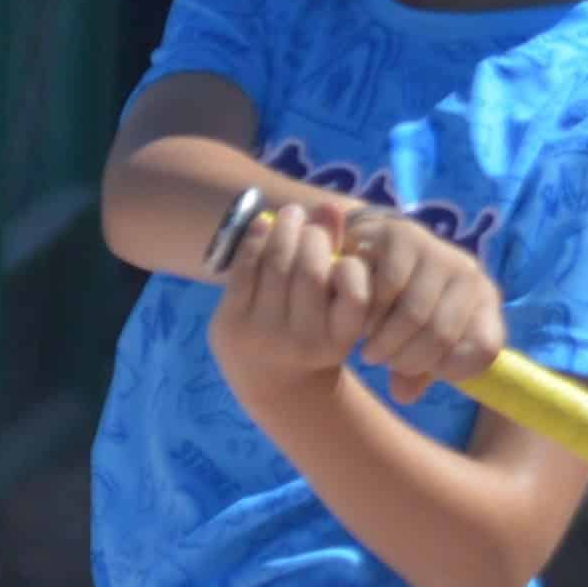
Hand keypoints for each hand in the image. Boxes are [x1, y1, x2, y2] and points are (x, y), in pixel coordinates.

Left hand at [205, 198, 379, 392]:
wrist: (271, 380)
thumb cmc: (314, 333)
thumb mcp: (337, 309)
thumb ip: (340, 257)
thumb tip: (330, 205)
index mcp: (338, 342)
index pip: (355, 294)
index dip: (351, 265)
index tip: (344, 256)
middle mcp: (302, 342)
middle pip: (311, 271)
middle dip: (314, 236)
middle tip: (311, 220)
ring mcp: (263, 334)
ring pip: (277, 264)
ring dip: (286, 228)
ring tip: (292, 214)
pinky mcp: (232, 323)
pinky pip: (246, 269)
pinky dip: (256, 239)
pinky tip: (264, 223)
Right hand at [335, 208, 505, 407]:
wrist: (370, 253)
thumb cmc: (398, 308)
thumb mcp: (414, 344)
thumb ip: (415, 373)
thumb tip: (404, 394)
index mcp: (484, 302)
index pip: (485, 349)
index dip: (448, 370)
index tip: (417, 370)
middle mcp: (469, 273)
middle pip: (442, 337)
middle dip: (403, 359)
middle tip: (380, 360)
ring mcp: (438, 251)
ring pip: (413, 316)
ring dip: (382, 341)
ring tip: (368, 343)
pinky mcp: (403, 235)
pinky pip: (386, 289)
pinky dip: (368, 313)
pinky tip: (360, 317)